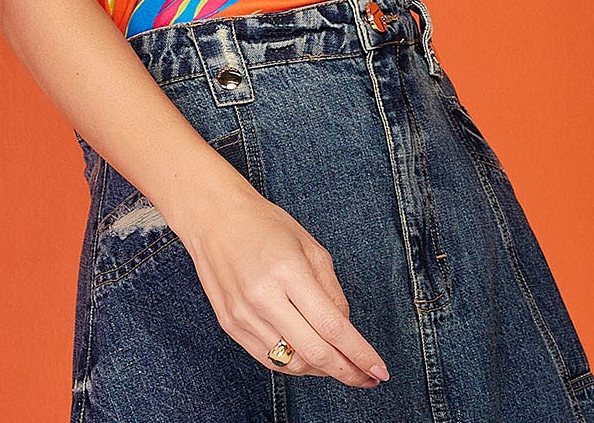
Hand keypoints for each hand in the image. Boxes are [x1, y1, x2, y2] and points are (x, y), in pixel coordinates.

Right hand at [179, 181, 389, 387]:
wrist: (214, 216)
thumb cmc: (264, 224)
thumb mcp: (309, 245)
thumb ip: (331, 290)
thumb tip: (346, 330)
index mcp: (288, 270)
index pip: (332, 326)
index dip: (360, 354)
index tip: (379, 371)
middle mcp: (263, 296)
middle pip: (315, 353)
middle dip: (347, 372)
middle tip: (366, 378)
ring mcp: (243, 314)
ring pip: (292, 362)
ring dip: (322, 371)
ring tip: (340, 365)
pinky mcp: (229, 324)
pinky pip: (268, 359)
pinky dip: (294, 364)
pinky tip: (310, 359)